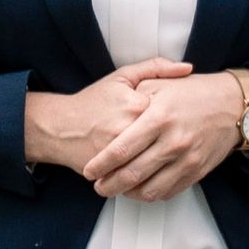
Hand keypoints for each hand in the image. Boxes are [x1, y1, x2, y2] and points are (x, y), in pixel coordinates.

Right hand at [22, 60, 181, 180]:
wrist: (60, 127)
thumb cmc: (94, 100)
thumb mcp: (123, 77)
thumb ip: (156, 68)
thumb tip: (188, 68)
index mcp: (136, 104)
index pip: (172, 116)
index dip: (178, 119)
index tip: (178, 118)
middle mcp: (127, 129)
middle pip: (165, 143)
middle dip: (173, 144)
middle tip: (180, 141)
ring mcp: (117, 153)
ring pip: (153, 164)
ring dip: (164, 165)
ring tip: (168, 159)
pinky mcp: (109, 171)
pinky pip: (137, 179)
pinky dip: (147, 179)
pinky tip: (153, 174)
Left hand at [88, 59, 244, 199]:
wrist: (233, 105)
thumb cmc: (193, 92)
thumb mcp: (161, 84)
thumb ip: (134, 96)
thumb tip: (110, 116)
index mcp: (159, 117)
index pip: (122, 149)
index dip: (101, 164)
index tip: (90, 171)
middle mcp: (173, 141)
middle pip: (132, 174)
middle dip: (109, 185)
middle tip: (98, 186)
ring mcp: (187, 159)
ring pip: (150, 190)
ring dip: (129, 194)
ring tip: (119, 189)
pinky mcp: (197, 171)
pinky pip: (168, 192)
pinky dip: (151, 194)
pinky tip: (141, 188)